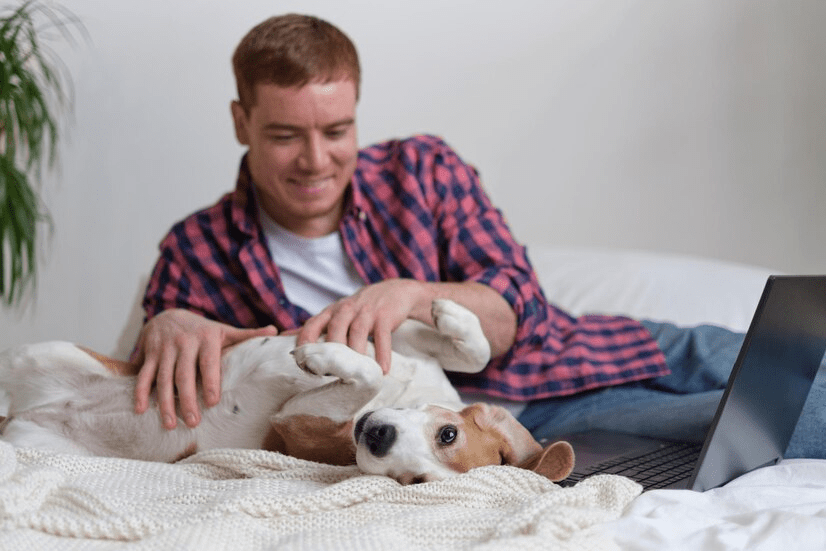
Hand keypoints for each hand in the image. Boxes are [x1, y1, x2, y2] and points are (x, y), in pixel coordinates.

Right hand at [134, 309, 276, 429]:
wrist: (168, 313)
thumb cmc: (202, 329)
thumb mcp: (223, 329)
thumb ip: (246, 334)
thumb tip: (274, 331)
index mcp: (205, 339)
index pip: (208, 362)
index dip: (210, 381)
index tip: (213, 402)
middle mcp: (183, 343)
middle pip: (184, 375)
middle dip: (187, 400)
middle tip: (193, 422)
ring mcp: (164, 349)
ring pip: (163, 379)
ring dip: (165, 403)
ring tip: (170, 424)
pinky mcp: (149, 354)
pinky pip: (144, 375)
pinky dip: (141, 393)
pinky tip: (142, 410)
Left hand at [296, 279, 426, 373]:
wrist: (395, 291)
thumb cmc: (359, 308)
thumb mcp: (335, 312)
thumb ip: (313, 326)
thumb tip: (283, 336)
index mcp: (331, 311)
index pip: (311, 325)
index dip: (304, 344)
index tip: (303, 365)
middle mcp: (346, 309)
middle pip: (335, 330)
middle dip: (331, 353)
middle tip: (329, 375)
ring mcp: (366, 312)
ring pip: (357, 333)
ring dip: (356, 355)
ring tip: (355, 375)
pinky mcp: (385, 316)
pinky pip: (382, 337)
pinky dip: (382, 354)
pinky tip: (381, 370)